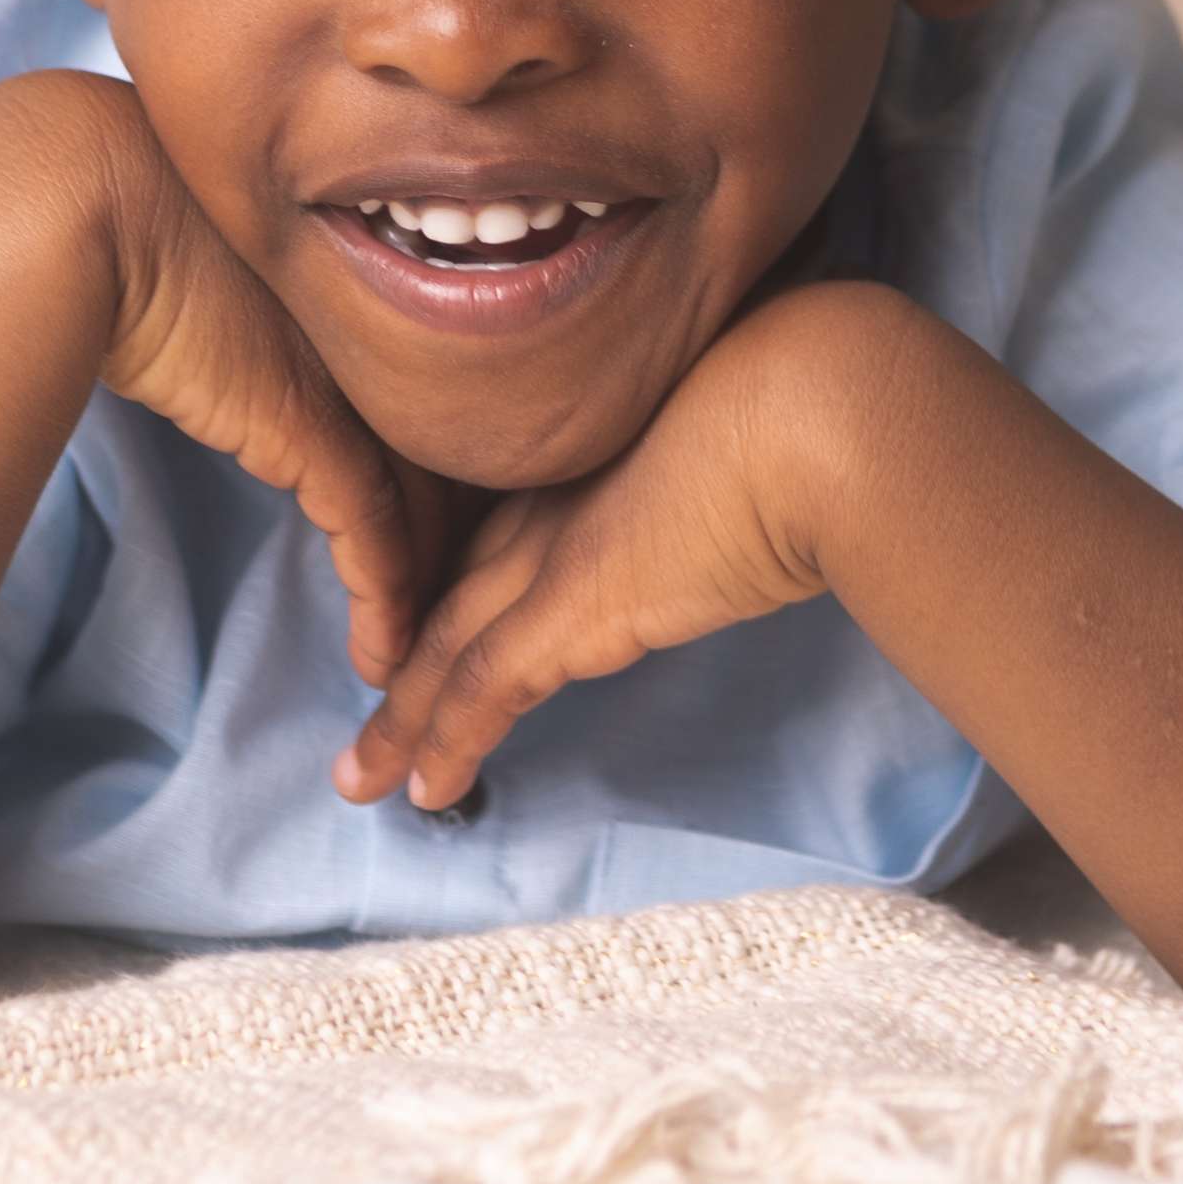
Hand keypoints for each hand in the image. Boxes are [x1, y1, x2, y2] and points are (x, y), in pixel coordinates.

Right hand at [29, 73, 469, 682]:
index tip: (446, 537)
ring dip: (422, 594)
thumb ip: (254, 318)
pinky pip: (378, 539)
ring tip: (418, 662)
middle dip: (454, 544)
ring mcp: (352, 383)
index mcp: (367, 292)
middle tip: (454, 615)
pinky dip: (386, 604)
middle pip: (449, 459)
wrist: (94, 203)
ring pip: (424, 510)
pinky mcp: (315, 432)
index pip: (438, 400)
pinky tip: (382, 656)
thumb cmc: (128, 215)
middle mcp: (376, 339)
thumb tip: (227, 345)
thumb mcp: (214, 271)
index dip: (446, 476)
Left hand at [334, 281, 925, 810]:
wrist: (821, 405)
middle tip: (371, 694)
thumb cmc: (821, 394)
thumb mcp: (758, 420)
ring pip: (446, 645)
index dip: (466, 572)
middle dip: (407, 647)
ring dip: (401, 717)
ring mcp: (553, 547)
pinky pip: (483, 688)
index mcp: (592, 444)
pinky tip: (418, 789)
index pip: (503, 521)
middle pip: (453, 583)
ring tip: (360, 776)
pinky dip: (444, 740)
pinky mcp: (572, 605)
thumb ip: (732, 455)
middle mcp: (554, 492)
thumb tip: (762, 482)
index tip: (442, 612)